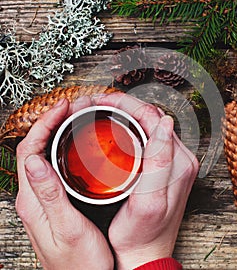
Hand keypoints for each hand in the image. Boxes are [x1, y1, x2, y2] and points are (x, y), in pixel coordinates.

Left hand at [15, 97, 113, 269]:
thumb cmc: (81, 262)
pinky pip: (52, 167)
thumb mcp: (68, 228)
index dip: (44, 124)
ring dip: (54, 134)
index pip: (30, 150)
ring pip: (42, 156)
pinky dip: (61, 150)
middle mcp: (34, 197)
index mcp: (33, 200)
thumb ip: (50, 194)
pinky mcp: (54, 201)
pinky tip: (75, 147)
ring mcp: (43, 199)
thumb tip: (34, 160)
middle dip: (49, 123)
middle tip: (69, 108)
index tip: (62, 107)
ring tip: (72, 120)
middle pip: (33, 149)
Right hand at [93, 93, 198, 269]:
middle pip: (151, 117)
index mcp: (179, 161)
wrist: (145, 253)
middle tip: (96, 103)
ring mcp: (172, 161)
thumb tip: (165, 122)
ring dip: (126, 114)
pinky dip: (129, 128)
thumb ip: (160, 162)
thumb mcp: (149, 202)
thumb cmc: (143, 234)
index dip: (124, 103)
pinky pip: (147, 137)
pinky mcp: (164, 167)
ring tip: (102, 111)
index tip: (99, 100)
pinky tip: (114, 130)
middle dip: (123, 105)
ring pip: (148, 125)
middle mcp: (180, 157)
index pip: (152, 117)